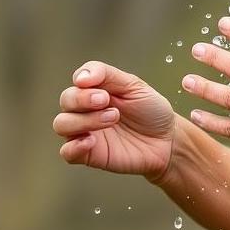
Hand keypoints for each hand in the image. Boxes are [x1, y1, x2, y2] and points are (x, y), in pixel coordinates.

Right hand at [53, 61, 175, 182]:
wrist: (167, 140)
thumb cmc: (151, 111)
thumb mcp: (135, 87)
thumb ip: (108, 75)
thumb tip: (80, 77)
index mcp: (97, 89)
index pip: (79, 78)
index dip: (85, 78)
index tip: (102, 86)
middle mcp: (87, 109)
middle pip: (66, 99)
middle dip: (83, 99)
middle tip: (106, 101)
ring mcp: (86, 131)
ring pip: (62, 124)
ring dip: (83, 120)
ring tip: (112, 118)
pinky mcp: (89, 154)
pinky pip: (67, 152)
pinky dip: (73, 146)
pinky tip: (91, 141)